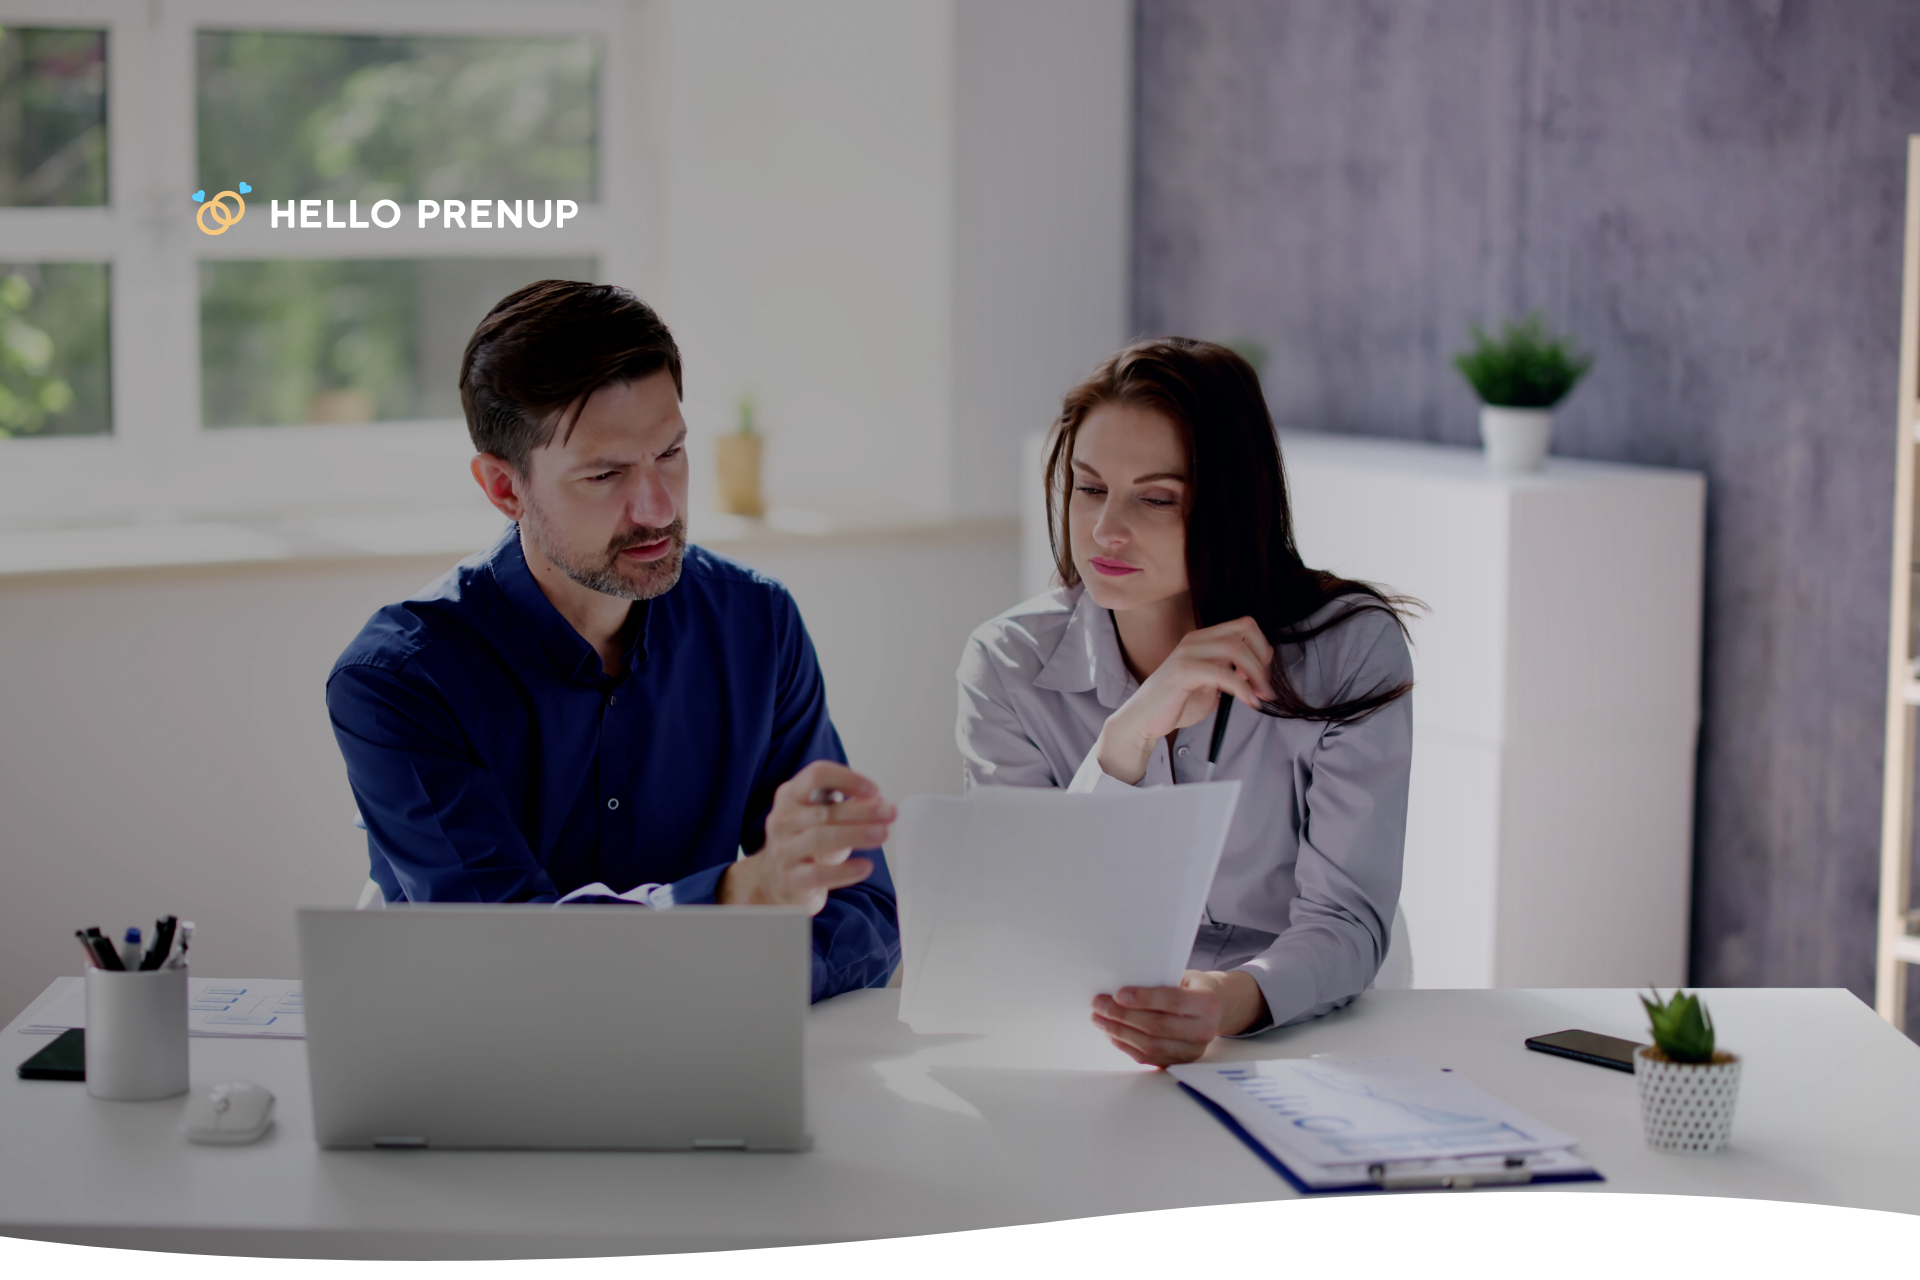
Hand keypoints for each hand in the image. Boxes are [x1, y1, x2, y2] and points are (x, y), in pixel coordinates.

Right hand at [719, 761, 892, 914]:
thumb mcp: (822, 816)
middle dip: (863, 810)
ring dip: (857, 834)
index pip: (817, 775)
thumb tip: (880, 803)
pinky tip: (866, 866)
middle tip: (890, 813)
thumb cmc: (806, 841)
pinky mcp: (789, 879)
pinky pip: (819, 874)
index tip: (874, 790)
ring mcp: (783, 850)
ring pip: (820, 838)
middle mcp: (783, 820)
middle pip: (825, 810)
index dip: (847, 779)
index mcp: (791, 795)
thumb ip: (847, 805)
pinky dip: (846, 870)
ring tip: (883, 834)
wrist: (775, 879)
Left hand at [1090, 969, 1270, 1066]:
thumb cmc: (1194, 988)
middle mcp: (1204, 1030)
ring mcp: (1193, 1050)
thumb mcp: (1185, 976)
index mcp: (1207, 1002)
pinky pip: (1149, 1058)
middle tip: (1099, 1004)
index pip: (1172, 1001)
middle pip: (1157, 1026)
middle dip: (1122, 1015)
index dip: (1143, 998)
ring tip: (1100, 1019)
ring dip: (1119, 1032)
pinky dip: (1126, 1046)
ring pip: (1150, 1045)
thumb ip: (1160, 981)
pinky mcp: (1180, 1062)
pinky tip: (1112, 1034)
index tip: (1117, 993)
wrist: (1216, 1009)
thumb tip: (1119, 987)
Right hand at [1094, 617, 1275, 783]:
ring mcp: (1188, 653)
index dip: (1261, 647)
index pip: (1243, 625)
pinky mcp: (1183, 671)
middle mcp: (1195, 640)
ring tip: (1260, 696)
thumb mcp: (1210, 687)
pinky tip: (1249, 702)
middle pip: (1244, 630)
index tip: (1263, 675)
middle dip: (1263, 660)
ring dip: (1256, 673)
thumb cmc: (1175, 704)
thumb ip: (1230, 675)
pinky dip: (1243, 689)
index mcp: (1202, 640)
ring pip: (1236, 648)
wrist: (1144, 719)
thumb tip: (1254, 672)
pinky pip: (1223, 673)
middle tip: (1266, 688)